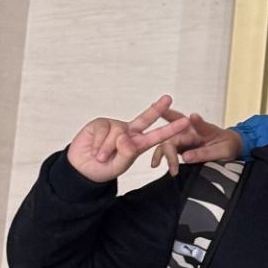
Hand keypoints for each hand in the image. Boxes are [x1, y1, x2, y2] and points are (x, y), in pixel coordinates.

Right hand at [67, 97, 197, 184]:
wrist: (81, 168)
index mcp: (138, 144)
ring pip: (118, 132)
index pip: (158, 136)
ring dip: (108, 148)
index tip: (186, 122)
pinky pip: (104, 130)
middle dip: (157, 108)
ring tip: (101, 157)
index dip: (172, 128)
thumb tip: (126, 137)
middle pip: (146, 118)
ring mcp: (116, 126)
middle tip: (168, 98)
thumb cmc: (103, 168)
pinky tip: (94, 150)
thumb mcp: (118, 166)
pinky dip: (99, 144)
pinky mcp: (101, 123)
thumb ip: (126, 154)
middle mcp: (129, 132)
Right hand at [156, 113, 239, 171]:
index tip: (179, 119)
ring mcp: (184, 139)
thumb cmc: (228, 144)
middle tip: (167, 162)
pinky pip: (168, 150)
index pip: (190, 122)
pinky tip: (155, 162)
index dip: (176, 117)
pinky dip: (161, 156)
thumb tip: (186, 157)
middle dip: (167, 148)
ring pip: (167, 142)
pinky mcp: (181, 147)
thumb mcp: (223, 150)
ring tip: (156, 163)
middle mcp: (190, 131)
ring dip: (161, 153)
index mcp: (202, 128)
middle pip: (173, 135)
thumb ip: (205, 152)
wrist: (231, 147)